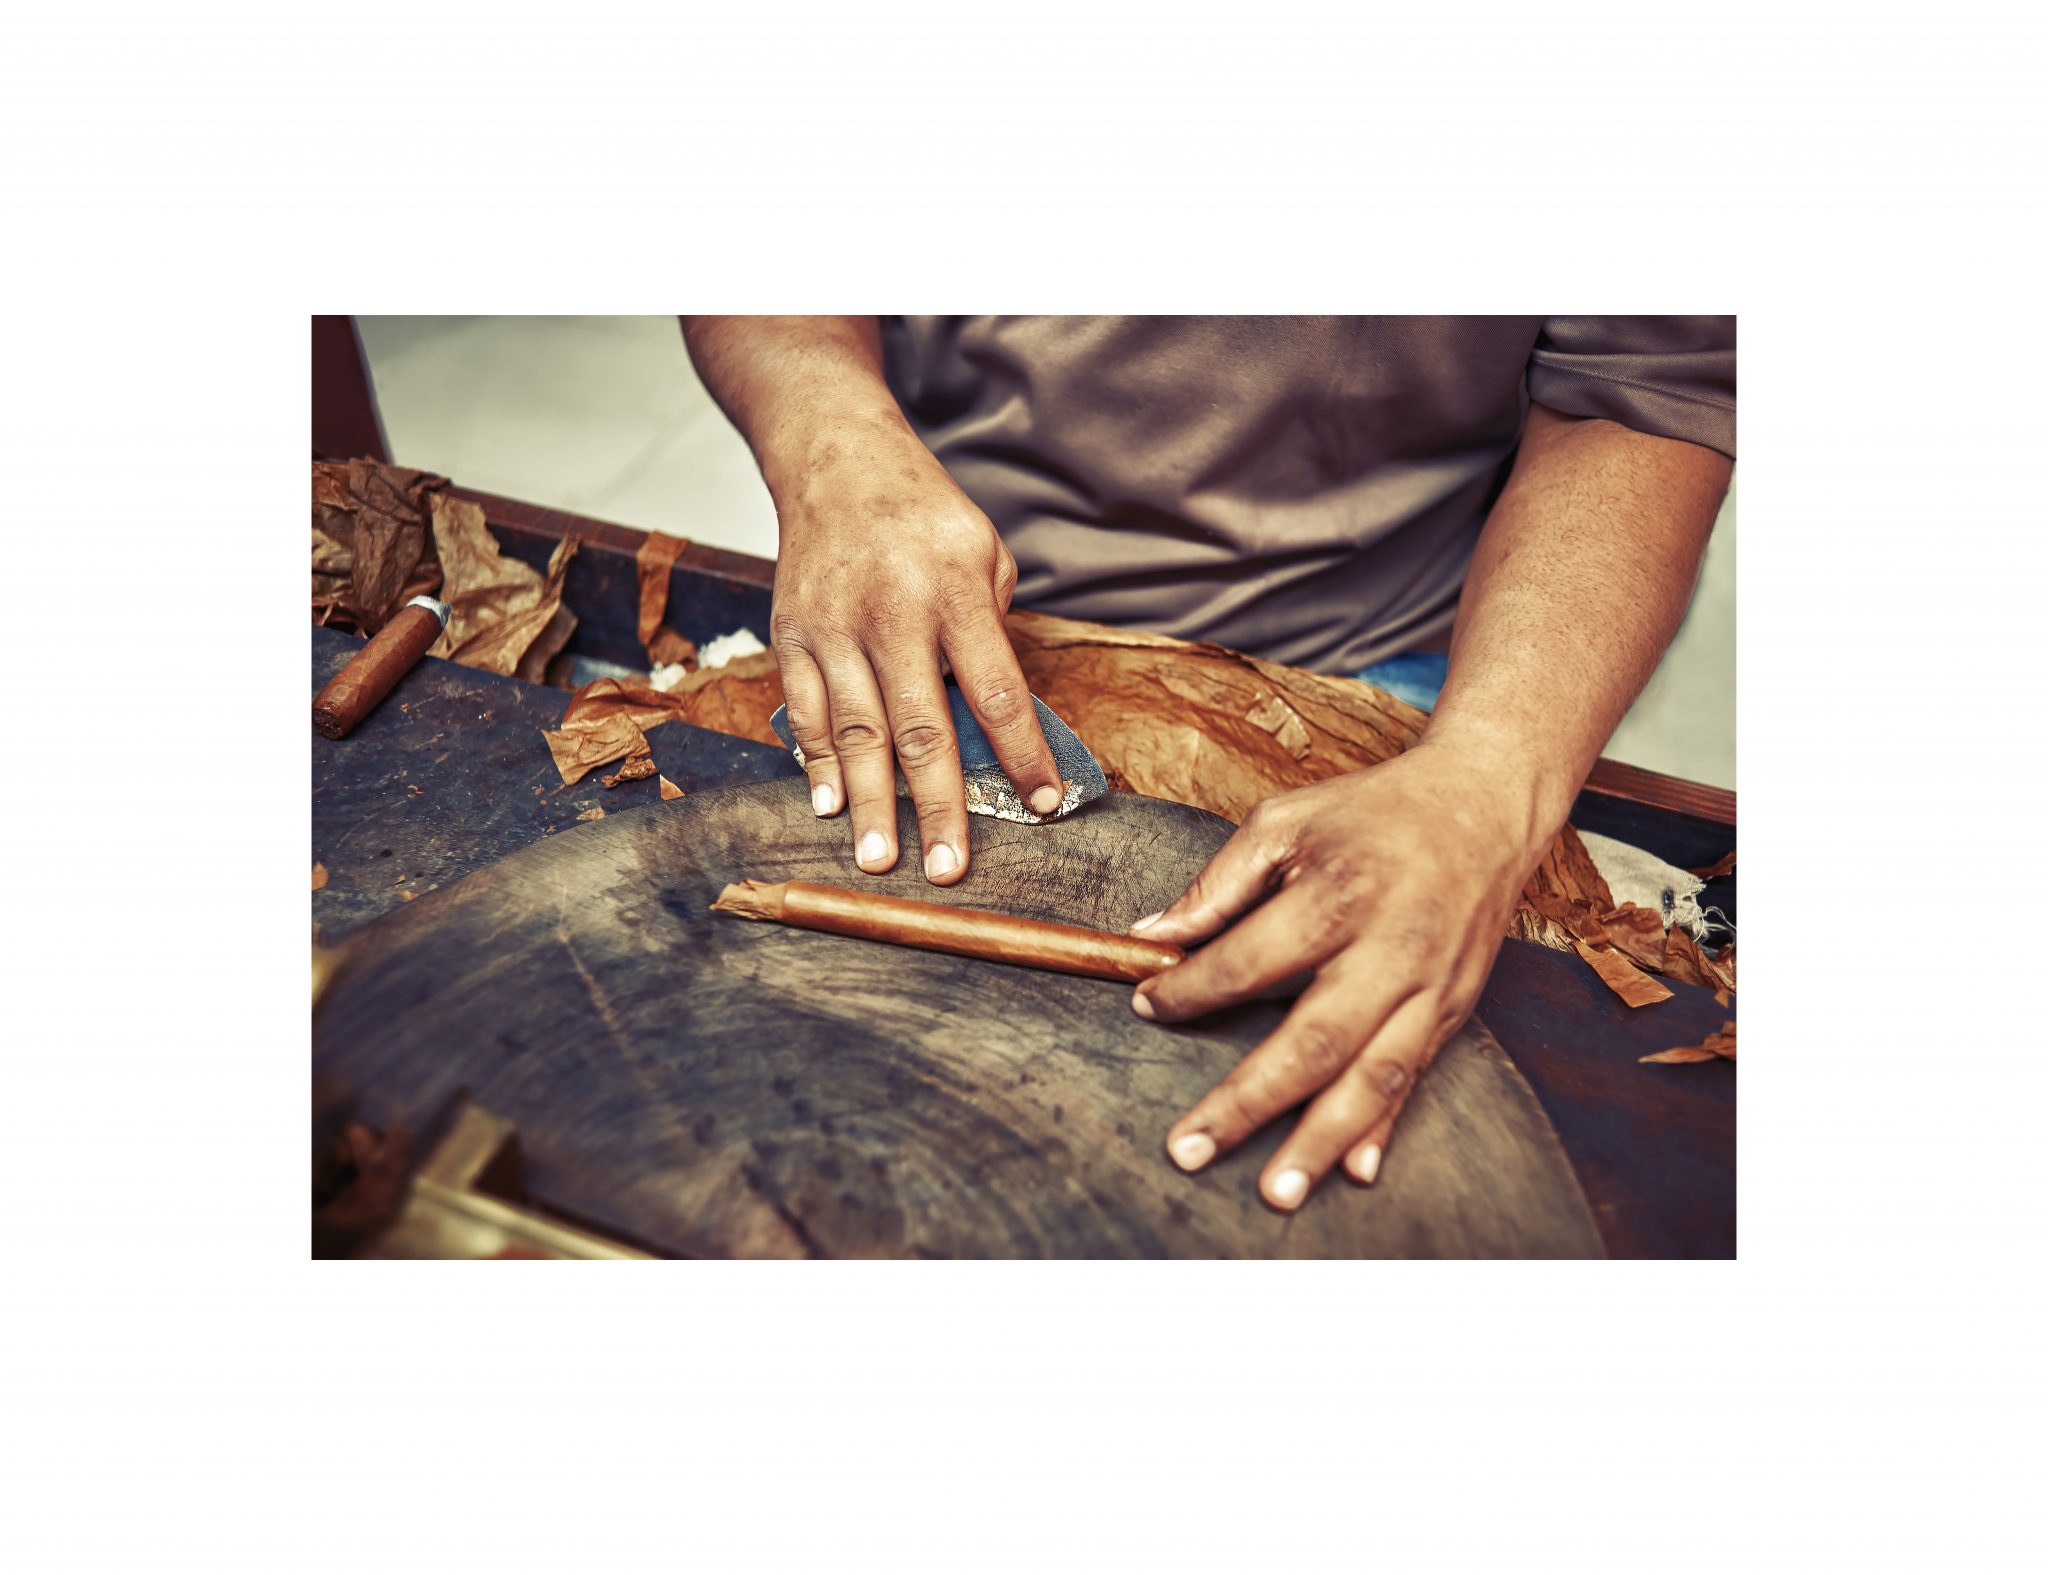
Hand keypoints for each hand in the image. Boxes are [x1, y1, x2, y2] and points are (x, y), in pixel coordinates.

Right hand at [768, 413, 1065, 883]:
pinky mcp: (791, 634)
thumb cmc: (924, 515)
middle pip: (920, 726)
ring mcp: (834, 626)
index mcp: (953, 590)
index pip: (997, 689)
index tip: (1044, 803)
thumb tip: (1000, 718)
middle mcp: (891, 612)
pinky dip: (817, 764)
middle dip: (937, 804)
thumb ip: (993, 632)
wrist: (836, 460)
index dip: (1022, 752)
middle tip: (947, 868)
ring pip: (856, 731)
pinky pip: (805, 711)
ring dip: (869, 803)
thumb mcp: (984, 552)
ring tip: (879, 860)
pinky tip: (829, 807)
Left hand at [1129, 742, 1550, 1209]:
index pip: (1249, 961)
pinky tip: (1353, 1171)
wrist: (1484, 804)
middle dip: (1248, 1103)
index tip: (1148, 1004)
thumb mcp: (1287, 822)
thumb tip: (1150, 935)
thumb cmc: (1375, 812)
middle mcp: (1390, 950)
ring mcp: (1429, 988)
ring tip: (1273, 1191)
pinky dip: (1383, 1129)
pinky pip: (1414, 1079)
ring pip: (1371, 1078)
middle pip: (1312, 1042)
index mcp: (1339, 895)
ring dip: (1319, 1142)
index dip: (1192, 990)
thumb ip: (1218, 884)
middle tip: (1189, 1150)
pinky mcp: (1452, 1009)